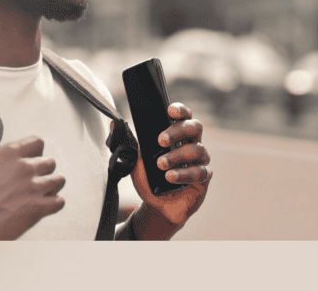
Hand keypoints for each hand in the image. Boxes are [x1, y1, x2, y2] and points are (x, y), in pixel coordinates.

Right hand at [0, 136, 64, 240]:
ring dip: (52, 186)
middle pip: (50, 162)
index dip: (36, 150)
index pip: (37, 142)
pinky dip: (54, 204)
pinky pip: (59, 202)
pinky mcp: (39, 207)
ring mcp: (34, 187)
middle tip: (35, 177)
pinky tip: (46, 205)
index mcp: (8, 154)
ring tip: (44, 191)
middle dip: (44, 170)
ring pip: (58, 180)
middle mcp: (24, 167)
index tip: (34, 155)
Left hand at [127, 103, 211, 238]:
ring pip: (197, 150)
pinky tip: (170, 177)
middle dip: (177, 131)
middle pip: (195, 127)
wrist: (156, 206)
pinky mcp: (203, 178)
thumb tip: (113, 124)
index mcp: (178, 136)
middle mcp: (192, 144)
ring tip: (161, 164)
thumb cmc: (149, 179)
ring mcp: (200, 161)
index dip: (180, 110)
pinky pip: (199, 172)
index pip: (184, 116)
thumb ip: (127, 143)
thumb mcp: (135, 160)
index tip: (169, 111)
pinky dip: (183, 174)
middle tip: (161, 140)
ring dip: (177, 156)